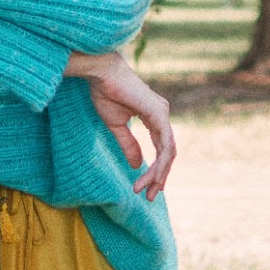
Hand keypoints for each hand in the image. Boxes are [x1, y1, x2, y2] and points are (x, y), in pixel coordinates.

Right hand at [66, 51, 175, 200]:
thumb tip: (136, 165)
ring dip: (159, 174)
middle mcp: (162, 114)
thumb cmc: (105, 92)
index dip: (155, 168)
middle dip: (160, 176)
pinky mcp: (159, 114)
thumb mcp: (116, 125)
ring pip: (168, 152)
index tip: (144, 187)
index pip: (161, 147)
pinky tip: (153, 177)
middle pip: (168, 153)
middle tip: (151, 196)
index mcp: (154, 116)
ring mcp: (163, 113)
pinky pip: (164, 145)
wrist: (101, 73)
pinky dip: (160, 163)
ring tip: (147, 190)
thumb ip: (128, 144)